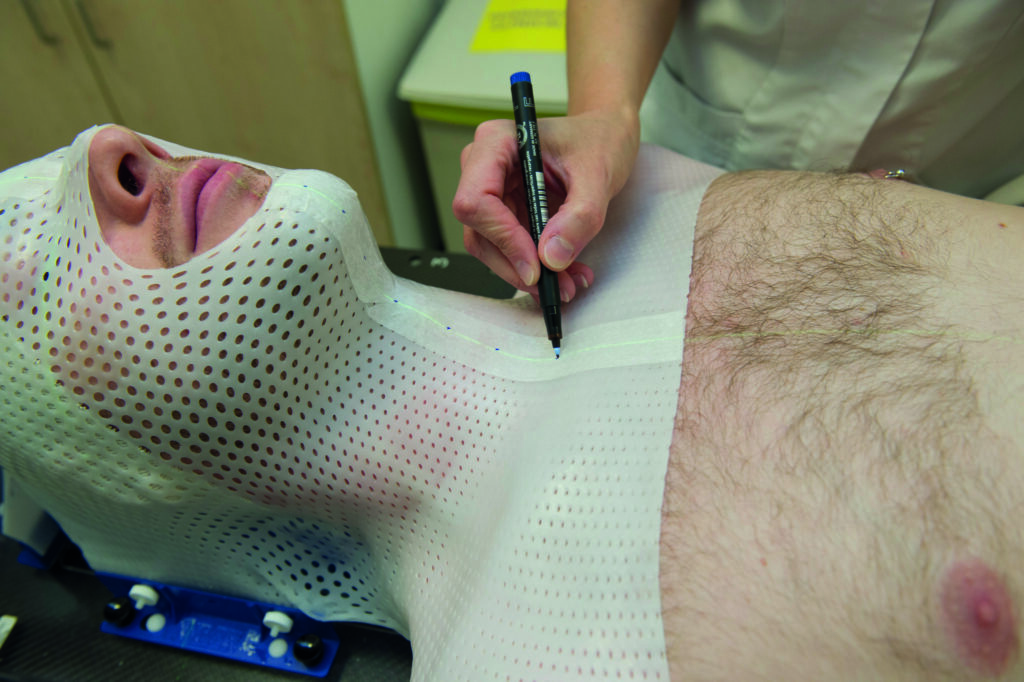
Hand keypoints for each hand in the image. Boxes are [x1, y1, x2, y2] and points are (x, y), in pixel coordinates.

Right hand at [452, 108, 638, 299]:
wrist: (606, 137)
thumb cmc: (599, 140)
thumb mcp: (599, 175)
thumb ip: (579, 216)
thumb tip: (551, 257)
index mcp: (497, 143)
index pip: (476, 201)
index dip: (503, 238)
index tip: (537, 265)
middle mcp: (485, 167)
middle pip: (480, 232)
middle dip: (517, 265)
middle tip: (557, 285)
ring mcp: (492, 192)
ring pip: (492, 248)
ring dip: (528, 273)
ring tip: (569, 281)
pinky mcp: (505, 213)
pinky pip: (510, 250)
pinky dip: (537, 268)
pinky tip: (565, 272)